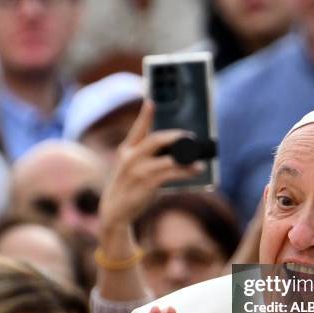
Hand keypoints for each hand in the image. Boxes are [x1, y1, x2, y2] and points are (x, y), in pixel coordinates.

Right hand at [99, 101, 202, 232]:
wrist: (115, 210)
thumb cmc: (129, 186)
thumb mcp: (131, 166)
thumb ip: (147, 156)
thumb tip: (175, 149)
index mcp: (127, 150)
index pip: (138, 129)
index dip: (145, 115)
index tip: (151, 102)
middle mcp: (130, 158)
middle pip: (155, 140)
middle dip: (174, 137)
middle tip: (190, 136)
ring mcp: (138, 171)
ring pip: (167, 160)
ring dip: (186, 160)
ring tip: (199, 161)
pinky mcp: (146, 185)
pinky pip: (170, 175)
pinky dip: (185, 172)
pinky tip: (195, 171)